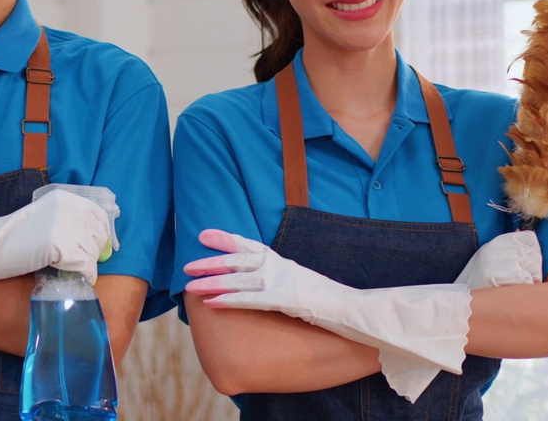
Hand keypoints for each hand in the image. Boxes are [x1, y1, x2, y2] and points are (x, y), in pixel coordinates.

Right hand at [0, 188, 109, 282]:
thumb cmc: (17, 236)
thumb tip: (102, 242)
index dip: (101, 233)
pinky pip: (86, 265)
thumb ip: (71, 222)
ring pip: (93, 252)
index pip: (99, 215)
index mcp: (65, 198)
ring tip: (75, 269)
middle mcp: (68, 208)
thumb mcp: (47, 217)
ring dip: (87, 264)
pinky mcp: (60, 245)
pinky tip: (77, 277)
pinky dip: (86, 274)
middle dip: (93, 252)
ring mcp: (65, 225)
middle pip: (98, 235)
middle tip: (81, 262)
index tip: (97, 247)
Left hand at [184, 229, 470, 401]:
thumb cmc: (334, 304)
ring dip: (213, 282)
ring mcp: (285, 282)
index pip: (251, 245)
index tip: (204, 234)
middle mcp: (282, 267)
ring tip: (189, 285)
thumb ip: (284, 282)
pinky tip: (214, 303)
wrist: (361, 311)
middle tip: (187, 263)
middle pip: (240, 259)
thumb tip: (267, 285)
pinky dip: (232, 299)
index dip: (227, 239)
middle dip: (211, 261)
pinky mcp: (289, 298)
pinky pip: (253, 299)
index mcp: (285, 263)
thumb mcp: (304, 286)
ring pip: (240, 278)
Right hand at [455, 230, 542, 288]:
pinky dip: (525, 288)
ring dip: (531, 280)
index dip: (533, 250)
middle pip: (535, 255)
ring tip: (517, 286)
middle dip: (534, 269)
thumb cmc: (481, 283)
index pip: (529, 238)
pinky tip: (513, 291)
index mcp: (496, 243)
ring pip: (534, 267)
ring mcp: (498, 263)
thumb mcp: (490, 259)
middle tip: (522, 279)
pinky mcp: (500, 277)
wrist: (463, 301)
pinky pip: (528, 279)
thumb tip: (528, 238)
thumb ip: (508, 249)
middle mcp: (496, 250)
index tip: (527, 262)